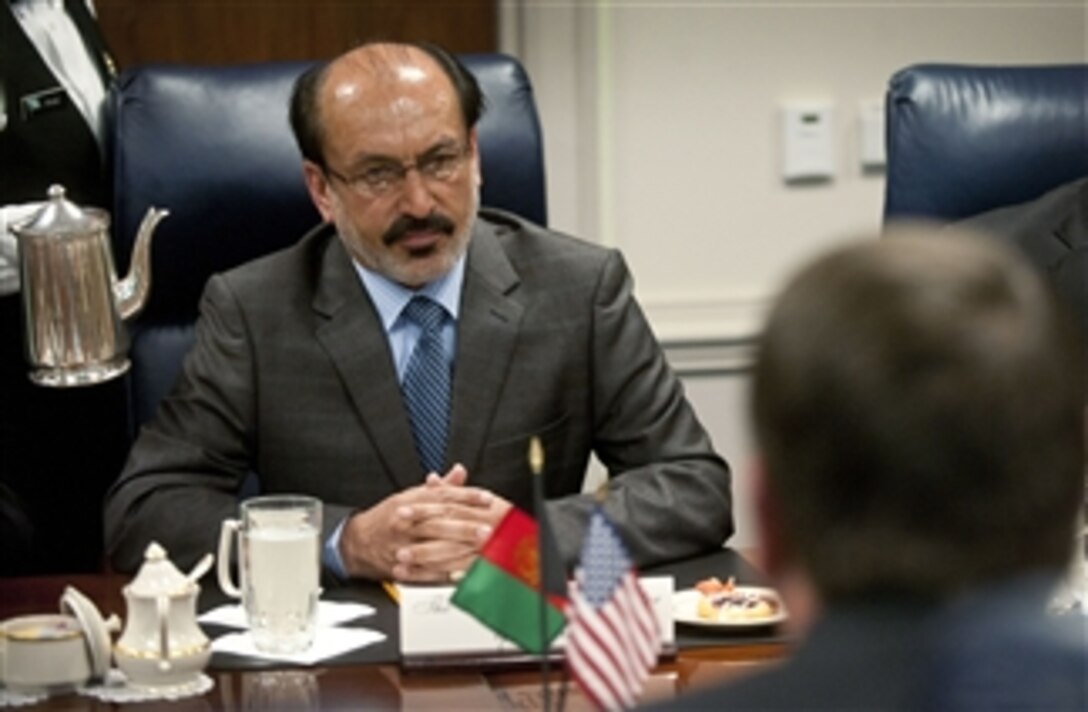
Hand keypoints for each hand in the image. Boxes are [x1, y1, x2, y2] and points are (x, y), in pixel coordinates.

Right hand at [339, 464, 510, 581]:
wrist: (356, 542)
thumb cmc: (387, 518)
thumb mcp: (411, 495)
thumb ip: (439, 487)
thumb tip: (459, 471)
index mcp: (411, 502)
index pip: (443, 496)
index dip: (466, 496)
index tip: (487, 498)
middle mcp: (408, 523)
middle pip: (439, 522)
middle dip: (465, 526)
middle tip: (488, 528)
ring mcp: (404, 546)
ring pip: (434, 547)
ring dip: (459, 549)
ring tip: (481, 550)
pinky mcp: (402, 566)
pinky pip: (426, 571)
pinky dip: (444, 572)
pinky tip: (463, 572)